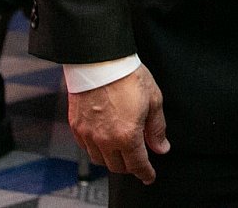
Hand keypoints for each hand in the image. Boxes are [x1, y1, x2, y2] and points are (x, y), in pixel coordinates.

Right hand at [68, 66, 169, 184]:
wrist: (99, 60)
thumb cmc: (127, 76)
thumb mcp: (153, 100)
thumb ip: (156, 128)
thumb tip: (161, 147)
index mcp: (127, 135)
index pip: (137, 164)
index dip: (145, 173)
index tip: (149, 176)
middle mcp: (105, 139)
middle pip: (117, 166)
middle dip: (130, 166)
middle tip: (138, 160)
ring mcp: (88, 134)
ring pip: (99, 160)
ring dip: (112, 159)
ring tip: (121, 150)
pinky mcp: (76, 126)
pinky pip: (86, 148)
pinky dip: (96, 149)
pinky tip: (105, 140)